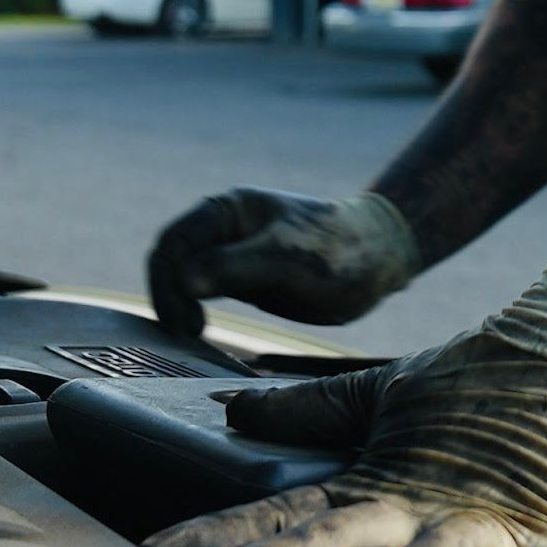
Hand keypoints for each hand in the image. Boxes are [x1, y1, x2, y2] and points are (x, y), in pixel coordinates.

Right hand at [146, 186, 419, 336]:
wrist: (379, 260)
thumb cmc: (339, 250)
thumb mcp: (288, 259)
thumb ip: (235, 266)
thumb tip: (183, 281)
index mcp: (229, 210)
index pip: (174, 242)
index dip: (166, 280)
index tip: (184, 318)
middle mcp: (224, 229)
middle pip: (171, 260)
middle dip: (169, 295)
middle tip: (188, 334)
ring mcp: (231, 254)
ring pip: (183, 278)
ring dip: (178, 305)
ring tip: (193, 336)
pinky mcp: (243, 279)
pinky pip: (202, 293)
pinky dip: (194, 310)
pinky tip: (201, 333)